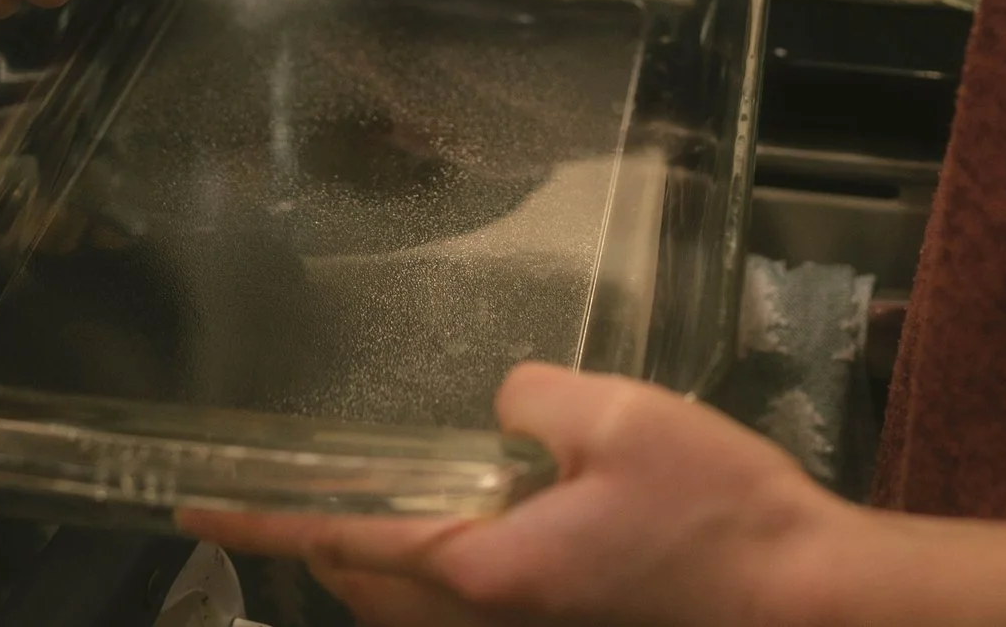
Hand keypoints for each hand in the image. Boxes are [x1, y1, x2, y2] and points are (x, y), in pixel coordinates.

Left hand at [184, 363, 852, 626]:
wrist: (810, 604)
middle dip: (325, 552)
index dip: (260, 522)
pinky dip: (440, 591)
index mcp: (482, 570)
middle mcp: (492, 626)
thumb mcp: (618, 416)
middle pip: (367, 594)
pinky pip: (471, 626)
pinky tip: (479, 543)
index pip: (341, 539)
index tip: (196, 510)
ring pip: (416, 620)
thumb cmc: (720, 512)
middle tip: (293, 500)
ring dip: (381, 575)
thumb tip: (502, 412)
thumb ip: (530, 400)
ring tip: (374, 521)